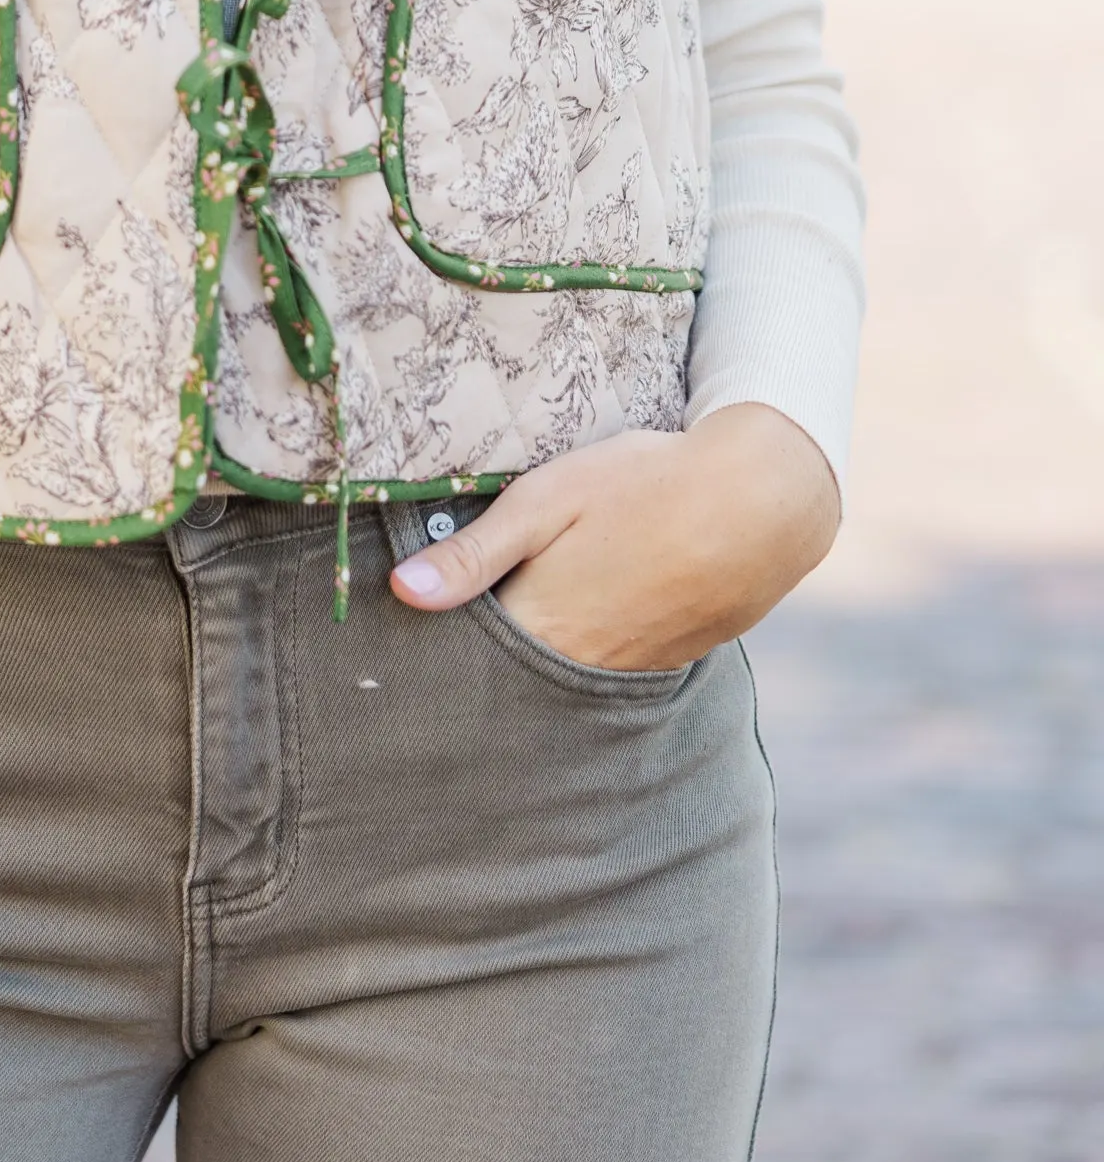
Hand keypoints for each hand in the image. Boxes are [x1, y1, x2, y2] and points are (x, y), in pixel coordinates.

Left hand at [388, 404, 840, 669]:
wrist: (760, 502)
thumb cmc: (641, 487)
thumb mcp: (546, 500)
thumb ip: (474, 552)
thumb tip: (402, 593)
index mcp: (542, 630)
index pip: (467, 660)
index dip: (442, 640)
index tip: (415, 624)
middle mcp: (582, 669)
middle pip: (513, 674)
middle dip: (488, 651)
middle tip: (474, 608)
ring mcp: (631, 671)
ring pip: (563, 671)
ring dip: (545, 645)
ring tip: (541, 596)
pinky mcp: (668, 662)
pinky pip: (610, 664)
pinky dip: (593, 642)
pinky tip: (596, 599)